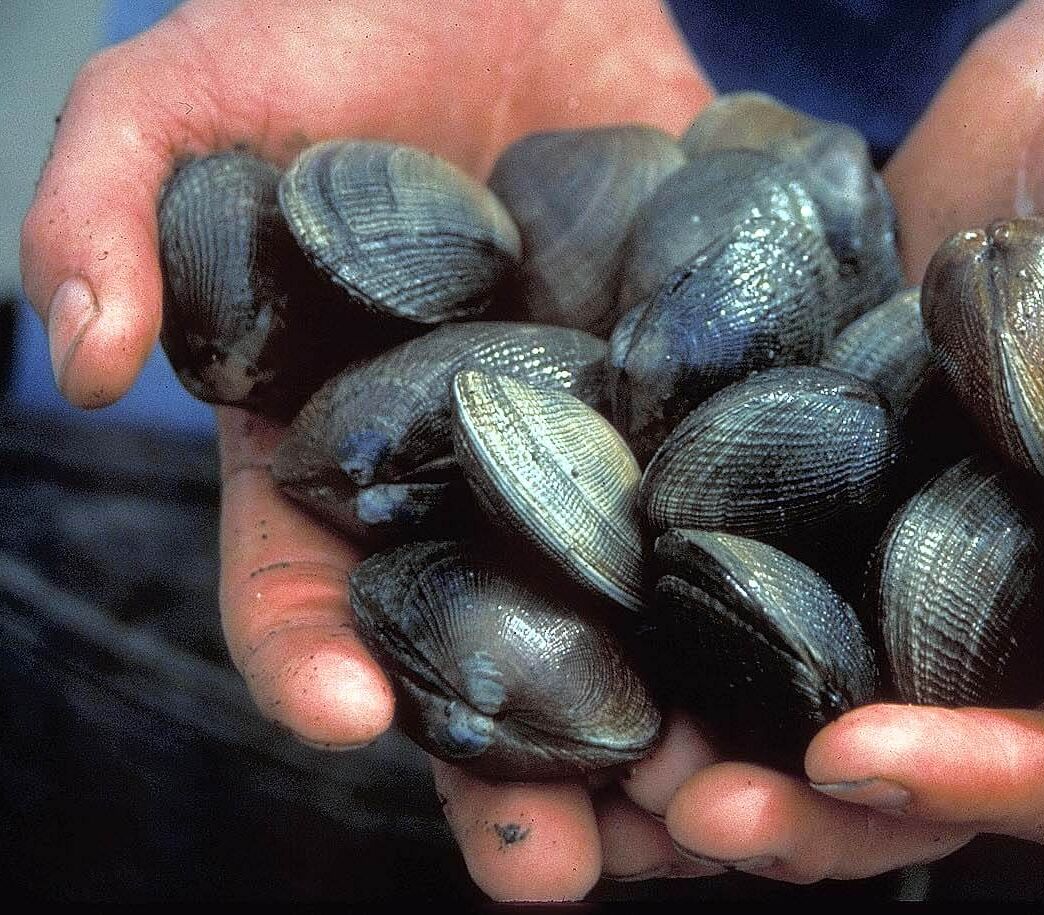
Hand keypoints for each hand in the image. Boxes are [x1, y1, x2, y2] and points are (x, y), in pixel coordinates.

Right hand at [21, 0, 710, 898]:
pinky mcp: (713, 406)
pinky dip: (782, 599)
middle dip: (508, 774)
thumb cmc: (336, 23)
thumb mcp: (191, 93)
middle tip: (549, 874)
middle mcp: (474, 485)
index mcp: (340, 454)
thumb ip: (106, 209)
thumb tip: (80, 359)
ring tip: (699, 821)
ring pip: (628, 633)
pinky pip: (751, 515)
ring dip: (663, 738)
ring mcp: (603, 456)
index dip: (312, 661)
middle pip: (486, 663)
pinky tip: (820, 670)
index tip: (343, 720)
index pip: (308, 589)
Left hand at [621, 0, 1043, 881]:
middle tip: (684, 808)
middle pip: (906, 761)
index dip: (967, 779)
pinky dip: (670, 599)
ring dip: (711, 733)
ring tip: (610, 755)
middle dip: (800, 803)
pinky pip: (743, 552)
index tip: (848, 755)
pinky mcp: (820, 472)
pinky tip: (583, 607)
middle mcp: (1009, 614)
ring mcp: (902, 546)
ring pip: (803, 684)